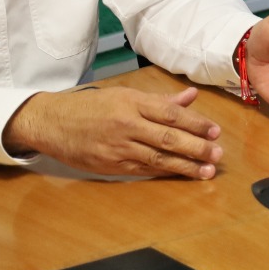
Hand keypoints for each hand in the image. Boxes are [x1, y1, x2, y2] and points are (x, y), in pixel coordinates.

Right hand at [2, 86, 224, 178]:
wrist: (51, 122)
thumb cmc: (90, 106)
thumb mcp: (124, 94)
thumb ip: (160, 100)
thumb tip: (191, 97)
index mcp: (132, 102)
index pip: (171, 113)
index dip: (196, 123)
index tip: (215, 131)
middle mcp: (126, 124)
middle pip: (168, 138)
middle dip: (196, 147)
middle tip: (217, 154)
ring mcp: (118, 147)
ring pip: (157, 158)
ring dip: (185, 166)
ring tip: (206, 171)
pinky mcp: (110, 166)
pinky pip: (142, 170)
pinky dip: (163, 173)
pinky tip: (180, 175)